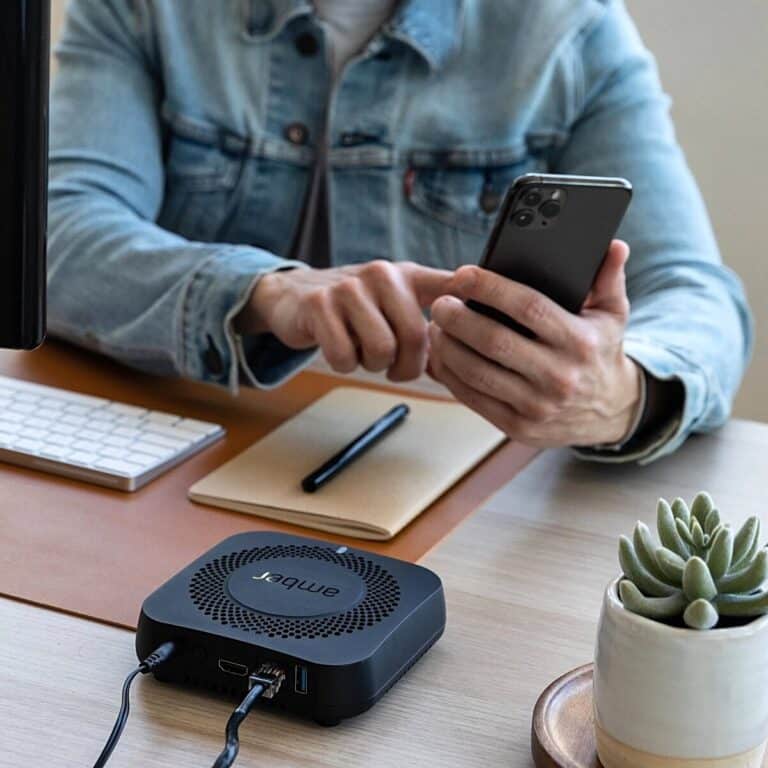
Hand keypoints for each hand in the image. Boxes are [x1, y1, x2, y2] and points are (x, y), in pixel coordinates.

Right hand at [237, 261, 452, 380]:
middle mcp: (383, 274)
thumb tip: (473, 352)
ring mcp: (349, 287)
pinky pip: (344, 356)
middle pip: (415, 337)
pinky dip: (344, 364)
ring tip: (364, 353)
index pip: (451, 284)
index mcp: (408, 275)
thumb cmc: (355, 311)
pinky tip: (340, 349)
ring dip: (373, 366)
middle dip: (407, 367)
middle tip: (395, 369)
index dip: (472, 302)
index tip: (486, 322)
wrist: (294, 297)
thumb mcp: (395, 304)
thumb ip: (433, 321)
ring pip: (380, 350)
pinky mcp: (319, 304)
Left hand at [428, 240, 641, 447]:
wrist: (610, 413)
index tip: (463, 275)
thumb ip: (608, 279)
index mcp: (580, 342)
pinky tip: (440, 356)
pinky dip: (450, 375)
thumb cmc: (600, 352)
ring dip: (447, 348)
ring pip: (477, 372)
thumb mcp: (612, 315)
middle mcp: (559, 376)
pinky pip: (473, 398)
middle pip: (494, 341)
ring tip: (436, 327)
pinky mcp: (517, 426)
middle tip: (440, 303)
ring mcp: (537, 406)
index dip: (490, 288)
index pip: (528, 308)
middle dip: (458, 319)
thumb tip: (614, 246)